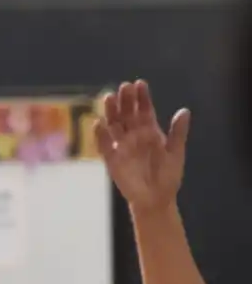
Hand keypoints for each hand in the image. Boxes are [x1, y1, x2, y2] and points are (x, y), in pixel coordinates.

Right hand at [94, 80, 189, 213]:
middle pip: (127, 114)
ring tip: (109, 97)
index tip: (140, 84)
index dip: (142, 98)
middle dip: (125, 101)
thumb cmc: (168, 176)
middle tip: (124, 87)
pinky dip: (100, 135)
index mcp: (150, 132)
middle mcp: (134, 136)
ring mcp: (122, 147)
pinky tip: (98, 123)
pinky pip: (104, 146)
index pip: (144, 110)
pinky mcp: (112, 160)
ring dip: (111, 112)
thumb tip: (184, 111)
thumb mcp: (176, 153)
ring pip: (114, 125)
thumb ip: (178, 133)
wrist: (156, 199)